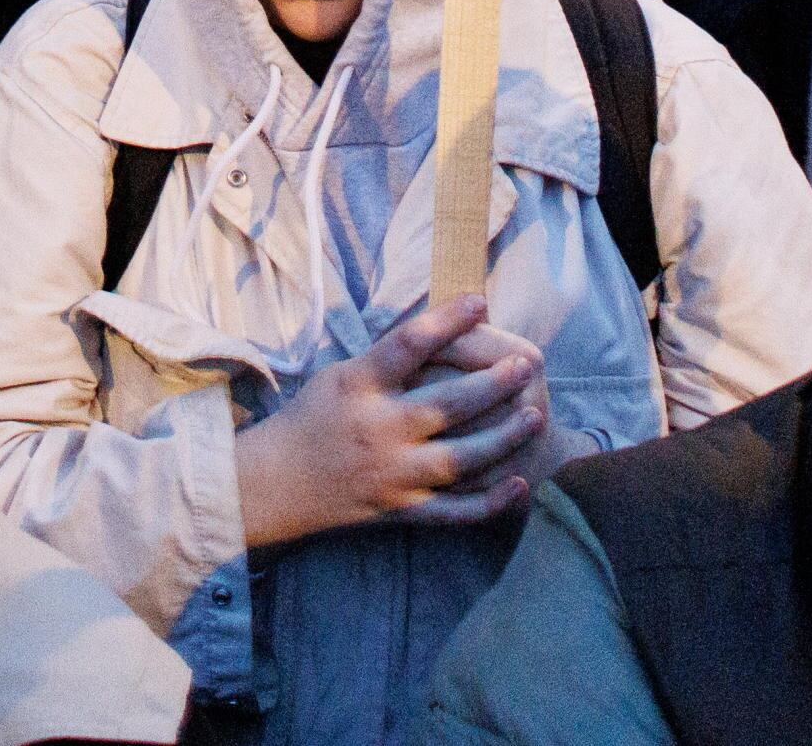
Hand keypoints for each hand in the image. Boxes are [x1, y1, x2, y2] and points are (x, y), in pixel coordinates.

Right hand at [232, 296, 547, 543]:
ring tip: (535, 416)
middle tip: (528, 364)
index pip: (408, 344)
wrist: (276, 484)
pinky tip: (518, 484)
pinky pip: (453, 511)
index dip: (447, 320)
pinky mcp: (401, 510)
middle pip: (447, 404)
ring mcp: (392, 474)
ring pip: (460, 459)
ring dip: (503, 438)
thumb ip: (387, 357)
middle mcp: (378, 430)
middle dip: (494, 383)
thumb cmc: (312, 417)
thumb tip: (442, 326)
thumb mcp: (340, 374)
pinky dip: (489, 502)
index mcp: (359, 386)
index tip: (480, 301)